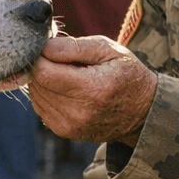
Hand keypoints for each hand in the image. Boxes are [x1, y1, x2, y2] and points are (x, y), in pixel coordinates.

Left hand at [27, 35, 156, 144]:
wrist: (142, 112)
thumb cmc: (126, 74)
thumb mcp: (109, 50)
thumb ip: (75, 46)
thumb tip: (45, 48)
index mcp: (92, 88)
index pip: (44, 73)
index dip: (40, 56)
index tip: (48, 48)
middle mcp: (79, 112)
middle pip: (38, 84)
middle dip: (42, 67)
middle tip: (60, 59)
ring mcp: (70, 125)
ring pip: (36, 96)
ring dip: (43, 81)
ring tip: (66, 74)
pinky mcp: (65, 131)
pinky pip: (41, 107)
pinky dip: (47, 94)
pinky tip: (64, 88)